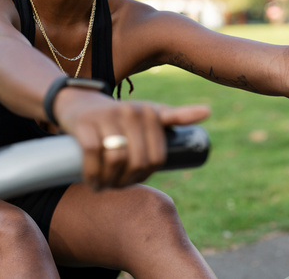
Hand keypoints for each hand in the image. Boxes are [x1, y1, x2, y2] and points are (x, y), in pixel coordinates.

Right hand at [54, 90, 209, 189]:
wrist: (79, 102)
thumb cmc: (120, 116)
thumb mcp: (150, 113)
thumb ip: (176, 116)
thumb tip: (209, 111)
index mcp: (152, 112)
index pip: (157, 158)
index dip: (145, 175)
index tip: (132, 179)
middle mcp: (133, 111)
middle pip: (138, 161)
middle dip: (127, 181)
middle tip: (115, 186)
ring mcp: (108, 116)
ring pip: (117, 159)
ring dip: (109, 181)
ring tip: (104, 186)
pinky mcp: (86, 123)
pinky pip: (94, 155)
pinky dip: (93, 174)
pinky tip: (92, 183)